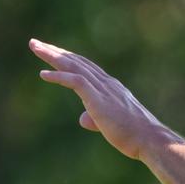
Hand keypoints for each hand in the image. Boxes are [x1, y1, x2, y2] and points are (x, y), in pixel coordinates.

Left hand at [30, 38, 166, 159]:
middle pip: (77, 61)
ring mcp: (103, 89)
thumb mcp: (112, 126)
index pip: (87, 68)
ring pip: (74, 66)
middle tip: (36, 43)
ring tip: (35, 47)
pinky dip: (59, 76)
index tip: (54, 53)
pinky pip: (75, 81)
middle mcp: (107, 84)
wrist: (150, 140)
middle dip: (56, 51)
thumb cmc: (135, 136)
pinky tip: (42, 74)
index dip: (70, 59)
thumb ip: (96, 119)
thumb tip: (82, 119)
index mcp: (112, 88)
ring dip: (53, 56)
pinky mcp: (98, 99)